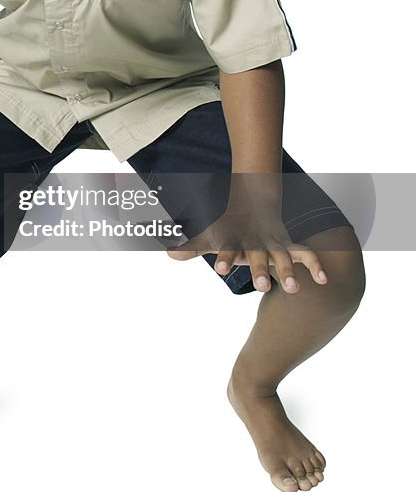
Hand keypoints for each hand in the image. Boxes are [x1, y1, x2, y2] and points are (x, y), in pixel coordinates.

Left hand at [164, 174, 327, 293]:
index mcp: (234, 238)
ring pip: (283, 256)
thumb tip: (168, 253)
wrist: (253, 202)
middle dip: (260, 270)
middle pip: (258, 255)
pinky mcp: (289, 246)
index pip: (227, 248)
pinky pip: (305, 254)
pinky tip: (324, 281)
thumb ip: (192, 247)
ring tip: (292, 289)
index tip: (219, 269)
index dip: (224, 258)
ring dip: (288, 271)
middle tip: (261, 287)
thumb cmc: (228, 228)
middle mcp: (255, 241)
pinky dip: (315, 265)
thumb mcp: (210, 237)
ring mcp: (274, 244)